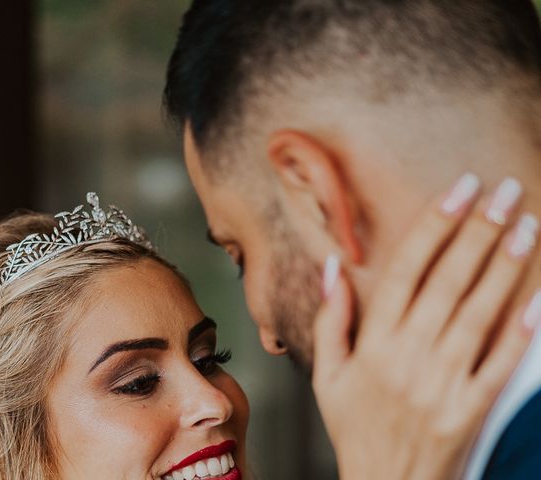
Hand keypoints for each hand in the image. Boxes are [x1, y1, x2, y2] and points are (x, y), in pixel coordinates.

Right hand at [312, 175, 539, 479]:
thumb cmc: (354, 427)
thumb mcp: (326, 375)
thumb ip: (331, 317)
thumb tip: (332, 265)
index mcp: (374, 344)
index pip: (406, 271)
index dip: (434, 226)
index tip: (458, 191)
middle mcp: (409, 357)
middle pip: (448, 282)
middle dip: (478, 232)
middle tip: (502, 191)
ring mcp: (443, 383)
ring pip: (479, 313)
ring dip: (505, 267)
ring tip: (525, 225)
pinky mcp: (471, 408)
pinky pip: (501, 363)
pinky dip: (522, 329)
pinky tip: (538, 296)